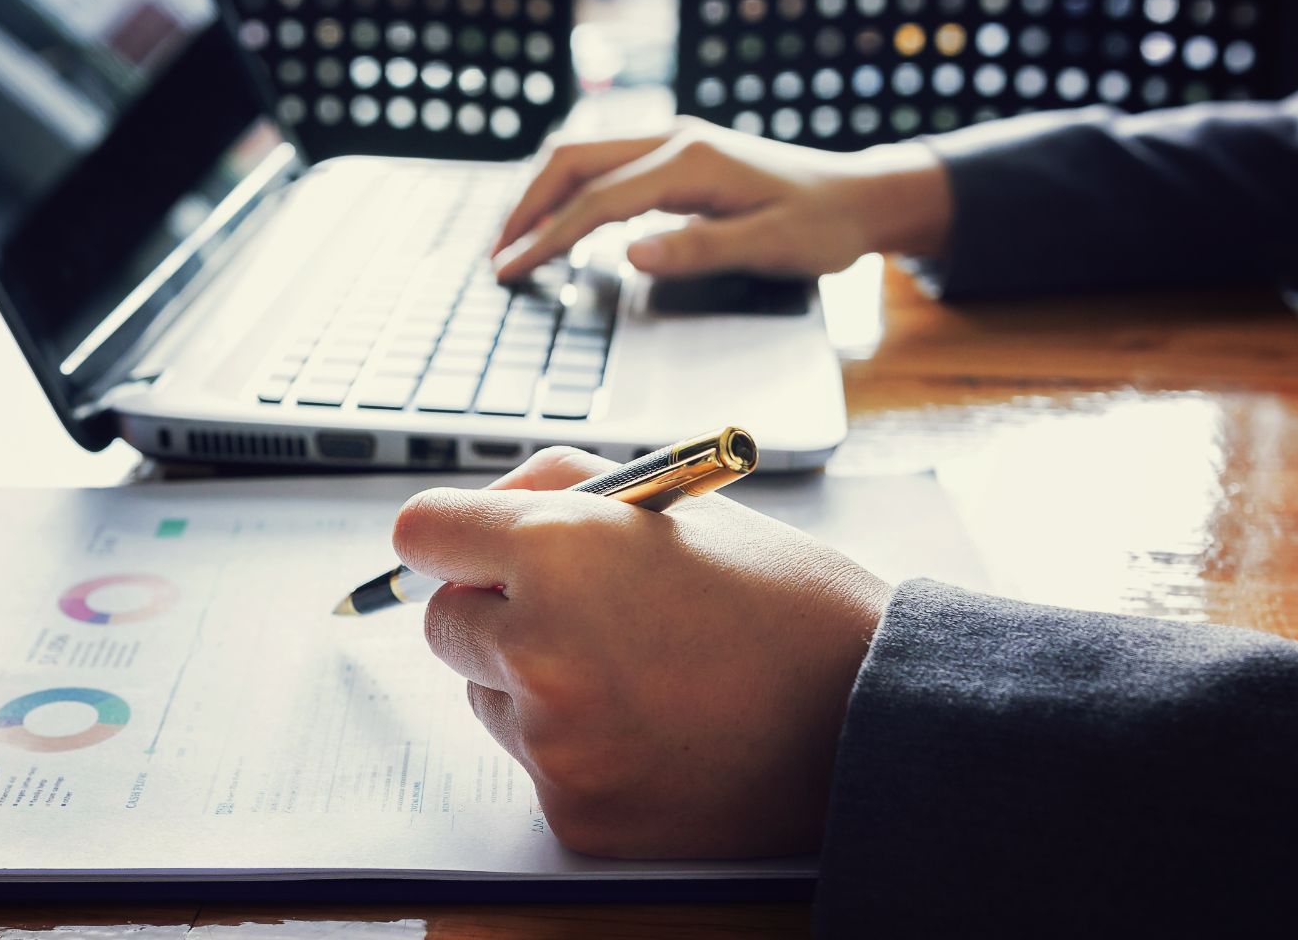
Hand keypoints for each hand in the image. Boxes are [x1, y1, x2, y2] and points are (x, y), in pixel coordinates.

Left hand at [394, 447, 892, 858]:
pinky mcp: (575, 811)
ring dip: (530, 683)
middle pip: (442, 623)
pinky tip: (658, 734)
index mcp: (561, 549)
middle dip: (492, 612)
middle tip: (578, 612)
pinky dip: (578, 751)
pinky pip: (537, 765)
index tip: (476, 549)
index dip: (454, 537)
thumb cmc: (785, 602)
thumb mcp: (678, 506)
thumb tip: (483, 513)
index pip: (422, 532)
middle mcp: (540, 644)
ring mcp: (554, 739)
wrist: (875, 719)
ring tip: (639, 675)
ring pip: (486, 697)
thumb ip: (562, 486)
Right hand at [490, 117, 954, 283]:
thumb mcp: (769, 247)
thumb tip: (630, 254)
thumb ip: (699, 249)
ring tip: (512, 241)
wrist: (858, 195)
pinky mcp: (675, 154)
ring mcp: (672, 141)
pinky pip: (604, 165)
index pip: (597, 202)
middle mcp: (673, 139)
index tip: (510, 271)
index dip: (546, 238)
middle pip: (572, 161)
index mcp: (690, 162)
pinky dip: (568, 191)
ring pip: (582, 156)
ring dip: (540, 195)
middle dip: (526, 207)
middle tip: (495, 256)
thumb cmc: (821, 226)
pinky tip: (556, 222)